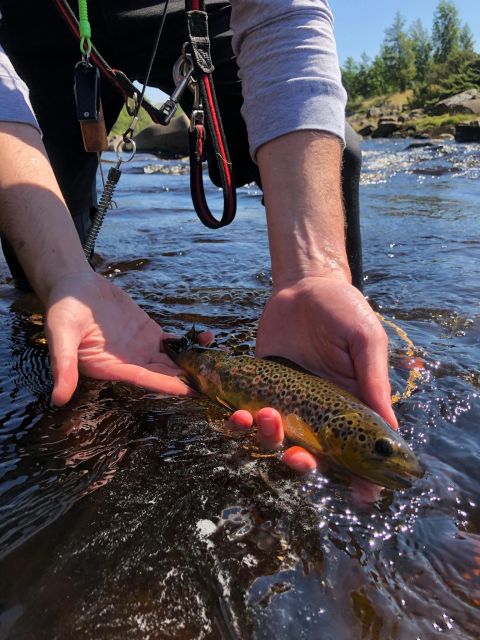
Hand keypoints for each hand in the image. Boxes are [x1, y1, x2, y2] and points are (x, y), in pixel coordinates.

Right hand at [45, 272, 206, 404]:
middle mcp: (129, 363)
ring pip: (173, 360)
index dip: (167, 385)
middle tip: (215, 383)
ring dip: (193, 362)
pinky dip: (190, 343)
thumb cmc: (62, 312)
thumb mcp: (60, 338)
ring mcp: (141, 348)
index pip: (144, 379)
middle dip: (188, 379)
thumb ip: (63, 367)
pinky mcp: (149, 333)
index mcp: (111, 368)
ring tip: (218, 364)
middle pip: (164, 374)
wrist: (73, 287)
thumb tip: (57, 399)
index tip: (189, 391)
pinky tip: (208, 341)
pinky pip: (173, 342)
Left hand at [230, 275, 396, 472]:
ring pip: (277, 438)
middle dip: (303, 463)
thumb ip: (372, 382)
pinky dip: (241, 422)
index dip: (361, 476)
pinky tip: (237, 414)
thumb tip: (391, 429)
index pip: (358, 449)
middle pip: (313, 453)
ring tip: (263, 416)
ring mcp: (288, 401)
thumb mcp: (365, 341)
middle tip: (297, 455)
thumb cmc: (343, 310)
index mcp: (351, 405)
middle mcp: (319, 411)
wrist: (303, 286)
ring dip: (269, 439)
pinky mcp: (261, 387)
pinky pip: (249, 414)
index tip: (361, 495)